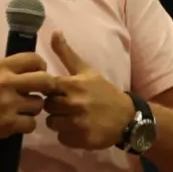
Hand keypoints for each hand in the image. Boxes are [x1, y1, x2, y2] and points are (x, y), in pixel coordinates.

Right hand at [0, 53, 57, 146]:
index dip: (41, 67)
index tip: (38, 74)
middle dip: (47, 87)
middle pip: (45, 80)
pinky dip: (26, 124)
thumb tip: (37, 69)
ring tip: (21, 109)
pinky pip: (32, 123)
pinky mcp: (9, 123)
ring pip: (39, 104)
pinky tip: (16, 122)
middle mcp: (5, 82)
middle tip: (40, 92)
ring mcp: (8, 104)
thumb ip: (10, 70)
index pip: (33, 59)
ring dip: (33, 108)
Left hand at [44, 31, 134, 149]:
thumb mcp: (86, 70)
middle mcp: (74, 104)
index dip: (49, 90)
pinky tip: (78, 129)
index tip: (58, 91)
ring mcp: (78, 123)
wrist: (127, 117)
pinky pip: (62, 138)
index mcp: (72, 85)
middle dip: (55, 106)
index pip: (45, 87)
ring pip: (52, 123)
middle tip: (67, 105)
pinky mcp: (81, 140)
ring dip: (59, 121)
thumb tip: (54, 31)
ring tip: (72, 117)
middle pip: (47, 106)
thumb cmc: (103, 91)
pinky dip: (67, 135)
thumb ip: (66, 53)